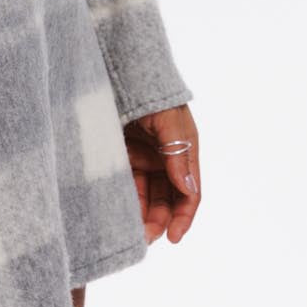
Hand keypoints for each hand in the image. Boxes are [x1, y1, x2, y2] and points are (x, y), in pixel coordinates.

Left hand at [124, 103, 200, 244]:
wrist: (118, 68)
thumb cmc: (151, 90)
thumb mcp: (169, 121)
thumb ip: (178, 154)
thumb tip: (189, 189)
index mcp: (183, 150)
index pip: (189, 192)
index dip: (184, 216)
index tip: (174, 237)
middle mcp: (164, 158)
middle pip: (166, 199)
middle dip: (159, 220)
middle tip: (144, 238)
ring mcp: (141, 156)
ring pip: (145, 195)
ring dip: (141, 215)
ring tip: (130, 232)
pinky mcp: (120, 154)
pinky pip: (124, 183)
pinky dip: (123, 199)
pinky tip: (117, 213)